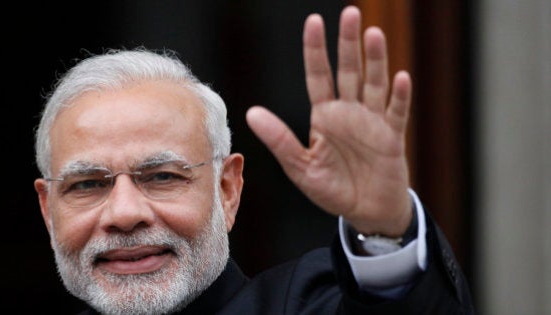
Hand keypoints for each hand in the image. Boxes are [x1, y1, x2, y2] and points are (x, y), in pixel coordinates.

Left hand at [246, 6, 412, 236]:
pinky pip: (396, 113)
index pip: (318, 76)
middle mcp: (349, 112)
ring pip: (374, 84)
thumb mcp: (300, 167)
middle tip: (350, 13)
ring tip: (373, 34)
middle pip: (349, 71)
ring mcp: (372, 122)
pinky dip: (399, 96)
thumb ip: (279, 139)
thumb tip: (251, 113)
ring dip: (375, 60)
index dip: (315, 50)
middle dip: (348, 43)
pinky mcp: (392, 137)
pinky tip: (400, 77)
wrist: (365, 212)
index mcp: (324, 116)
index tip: (314, 21)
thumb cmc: (332, 189)